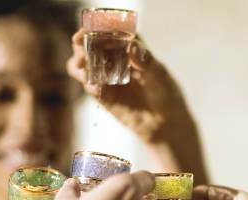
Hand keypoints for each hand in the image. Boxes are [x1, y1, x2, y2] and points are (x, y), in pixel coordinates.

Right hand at [66, 29, 195, 143]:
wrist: (166, 123)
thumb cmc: (167, 95)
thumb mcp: (161, 77)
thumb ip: (147, 62)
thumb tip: (133, 46)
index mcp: (131, 46)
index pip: (111, 30)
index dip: (98, 28)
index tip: (91, 31)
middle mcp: (116, 58)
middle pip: (91, 44)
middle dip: (83, 44)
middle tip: (82, 49)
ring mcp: (107, 76)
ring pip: (84, 63)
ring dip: (80, 63)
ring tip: (83, 68)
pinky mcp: (103, 95)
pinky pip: (90, 86)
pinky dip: (90, 84)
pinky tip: (97, 88)